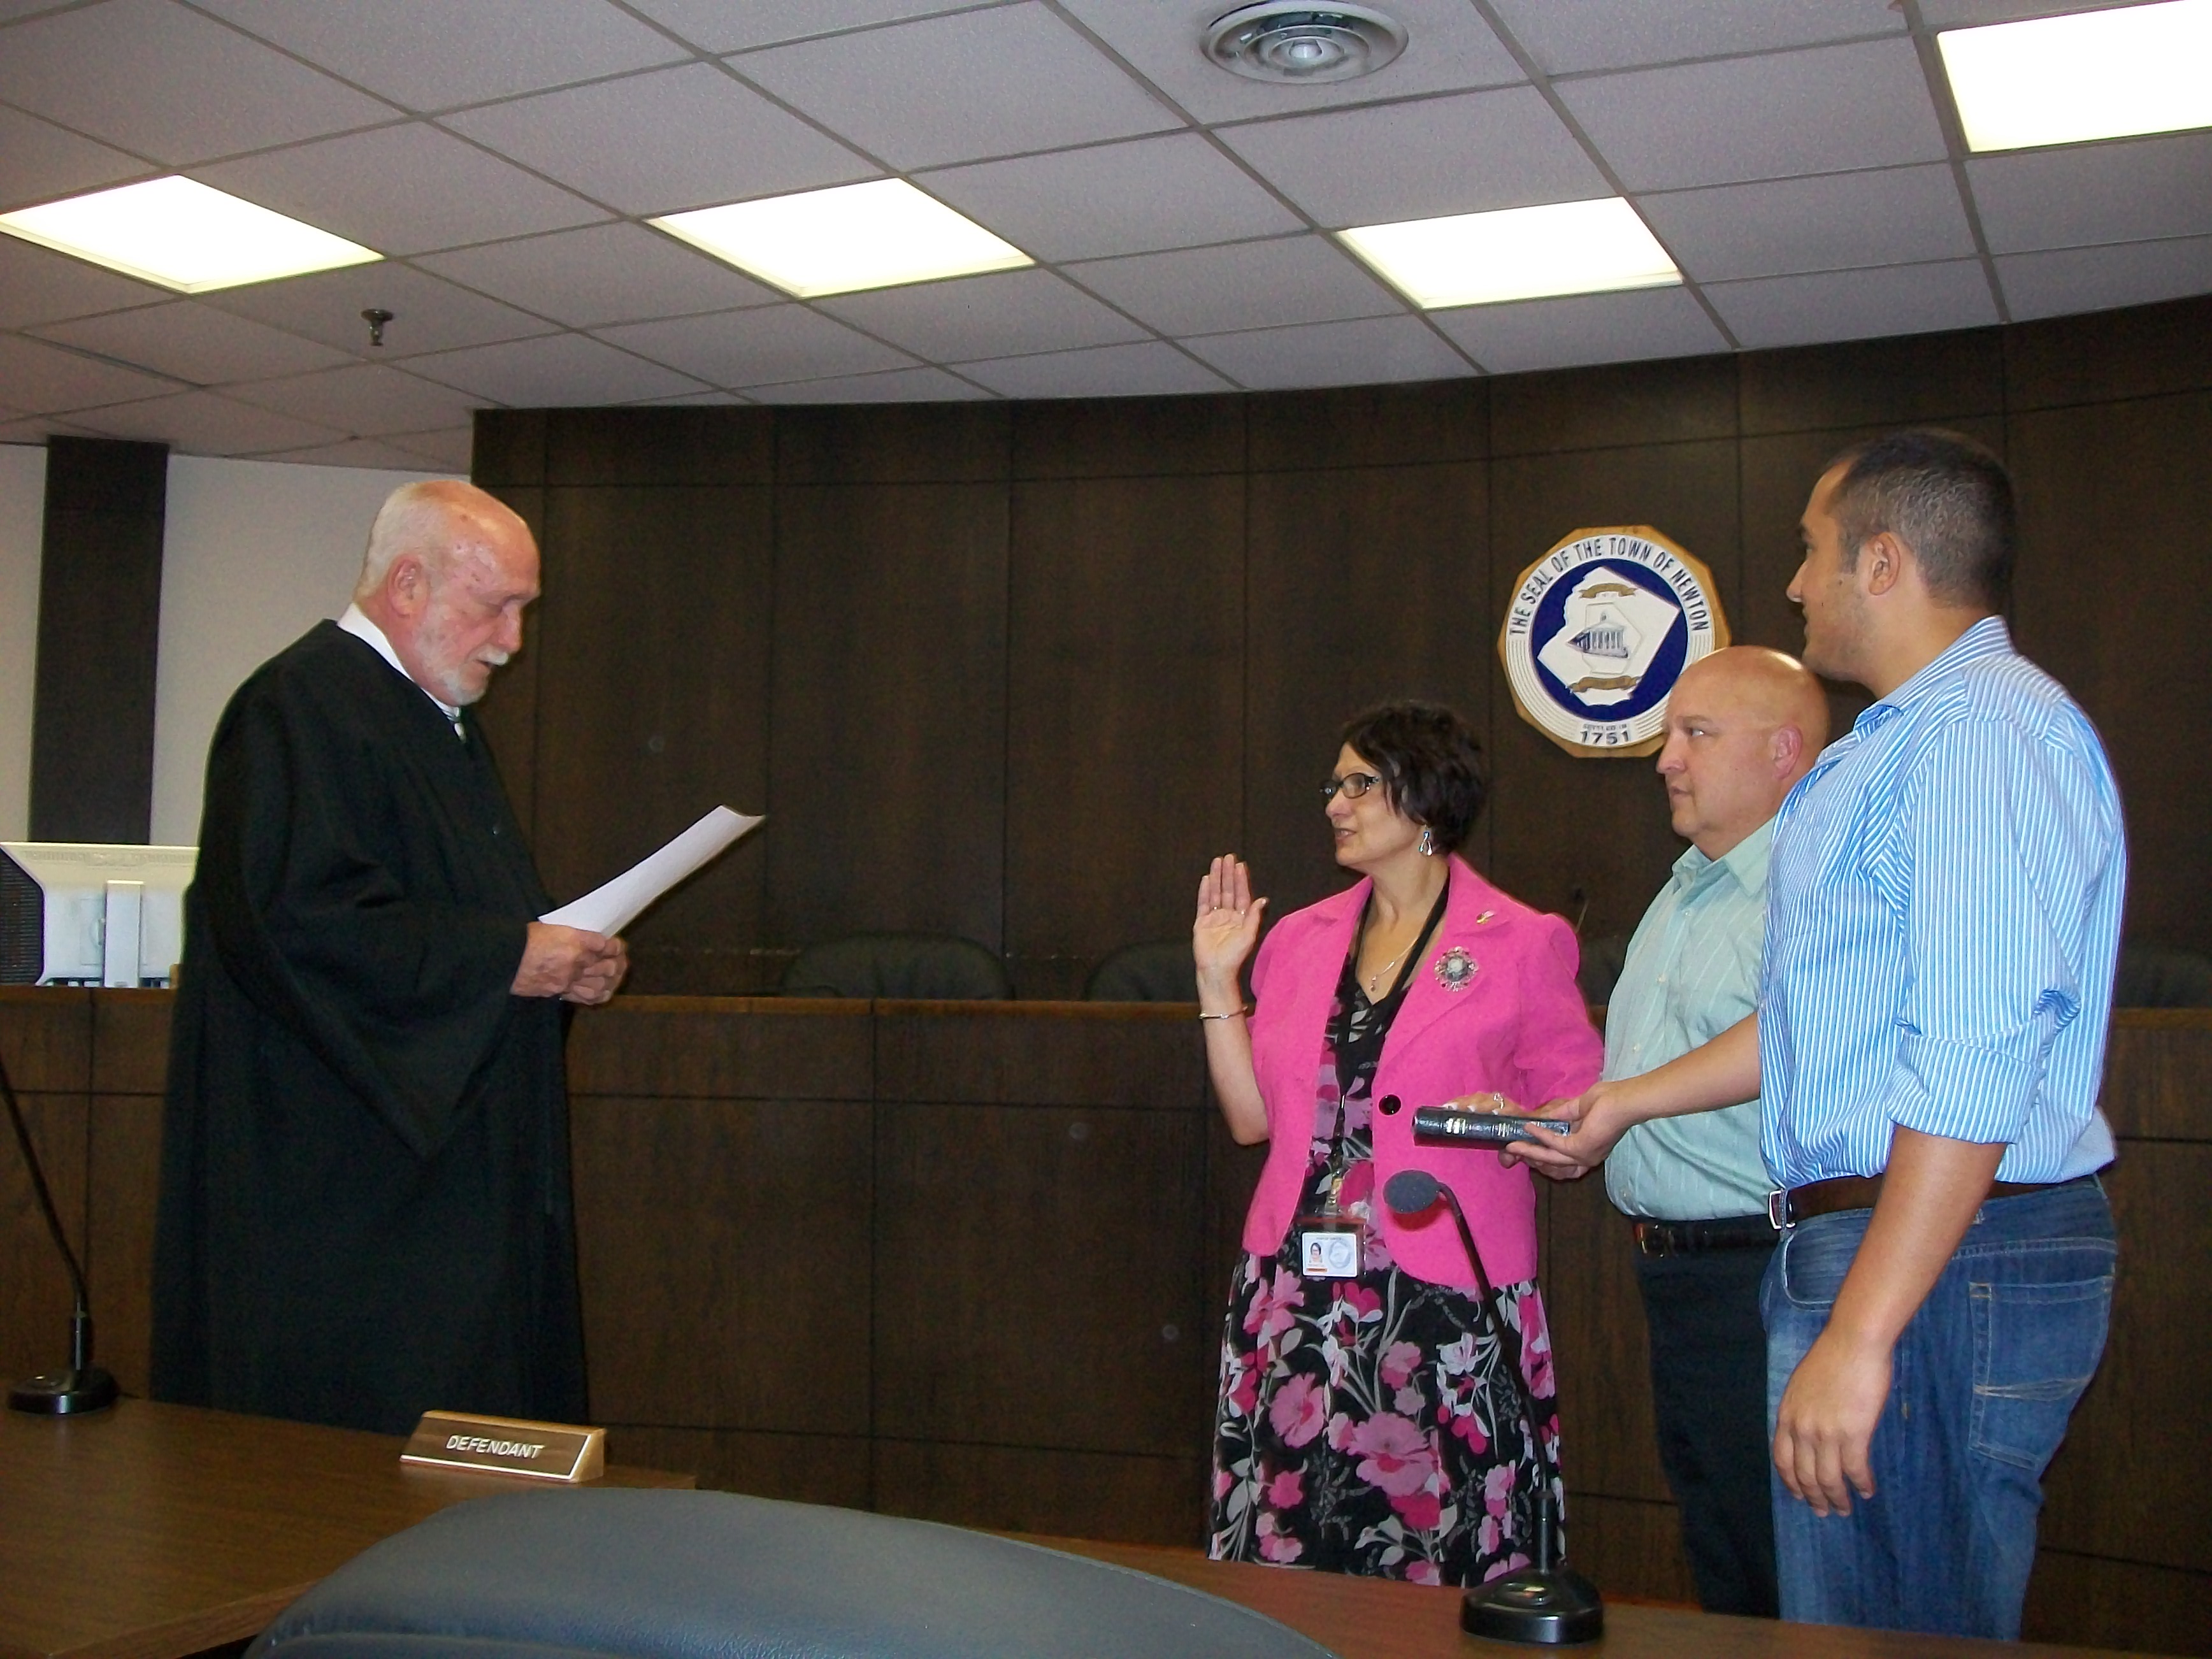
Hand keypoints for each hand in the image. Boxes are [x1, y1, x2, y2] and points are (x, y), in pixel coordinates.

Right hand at [513, 923, 623, 1000]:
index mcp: (574, 940)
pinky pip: (585, 996)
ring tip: (612, 976)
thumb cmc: (526, 939)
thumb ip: (574, 934)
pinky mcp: (560, 991)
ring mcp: (568, 979)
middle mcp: (575, 961)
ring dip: (609, 981)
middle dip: (616, 965)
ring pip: (600, 984)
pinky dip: (597, 995)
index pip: (605, 945)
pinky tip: (603, 991)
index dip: (615, 946)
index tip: (616, 945)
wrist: (506, 959)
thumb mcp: (552, 927)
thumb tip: (590, 938)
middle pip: (607, 966)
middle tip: (618, 961)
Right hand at [1193, 855, 1266, 1008]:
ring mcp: (1213, 919)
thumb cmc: (1235, 956)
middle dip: (1228, 874)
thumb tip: (1263, 899)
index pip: (1241, 894)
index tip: (1241, 865)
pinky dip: (1204, 891)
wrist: (1216, 970)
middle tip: (1229, 857)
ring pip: (1215, 893)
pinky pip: (1203, 904)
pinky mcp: (1201, 923)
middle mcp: (1227, 916)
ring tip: (1217, 862)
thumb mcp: (1249, 935)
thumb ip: (1254, 916)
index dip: (1241, 880)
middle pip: (1227, 890)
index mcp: (1240, 919)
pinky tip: (1206, 879)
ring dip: (1216, 878)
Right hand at [1497, 1084, 1628, 1179]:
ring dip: (1529, 1151)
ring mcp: (1583, 1156)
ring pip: (1549, 1158)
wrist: (1624, 1101)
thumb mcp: (1577, 1109)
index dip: (1541, 1156)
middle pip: (1552, 1164)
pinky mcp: (1580, 1149)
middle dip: (1530, 1157)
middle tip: (1511, 1150)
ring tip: (1512, 1145)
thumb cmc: (1608, 1101)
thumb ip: (1559, 1116)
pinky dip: (1539, 1136)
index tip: (1524, 1148)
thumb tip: (1539, 1119)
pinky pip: (1554, 1145)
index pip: (1561, 1161)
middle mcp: (1586, 1158)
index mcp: (1588, 1150)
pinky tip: (1529, 1128)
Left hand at [1773, 1326, 1891, 1516]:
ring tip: (1846, 1509)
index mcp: (1787, 1416)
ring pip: (1828, 1479)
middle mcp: (1802, 1429)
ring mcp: (1826, 1433)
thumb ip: (1802, 1412)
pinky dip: (1861, 1484)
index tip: (1799, 1495)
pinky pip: (1855, 1470)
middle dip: (1814, 1498)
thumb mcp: (1802, 1386)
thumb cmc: (1832, 1359)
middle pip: (1804, 1475)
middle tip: (1824, 1512)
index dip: (1791, 1482)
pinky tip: (1868, 1491)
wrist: (1853, 1343)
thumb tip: (1809, 1436)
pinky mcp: (1853, 1434)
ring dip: (1838, 1498)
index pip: (1782, 1460)